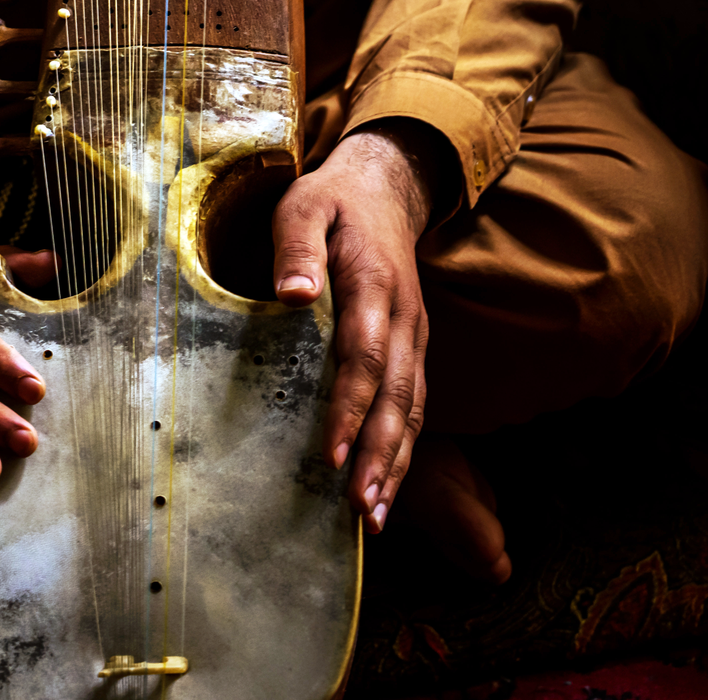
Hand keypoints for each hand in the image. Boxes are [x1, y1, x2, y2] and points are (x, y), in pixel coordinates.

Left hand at [272, 120, 446, 532]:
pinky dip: (402, 449)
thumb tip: (292, 296)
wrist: (384, 189)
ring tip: (375, 518)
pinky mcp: (413, 347)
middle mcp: (404, 318)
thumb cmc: (331, 202)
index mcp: (375, 285)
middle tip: (361, 509)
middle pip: (397, 397)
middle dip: (379, 456)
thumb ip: (296, 246)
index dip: (349, 408)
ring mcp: (414, 335)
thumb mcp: (304, 205)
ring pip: (412, 409)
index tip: (330, 454)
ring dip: (395, 464)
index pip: (364, 357)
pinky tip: (384, 486)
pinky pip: (413, 404)